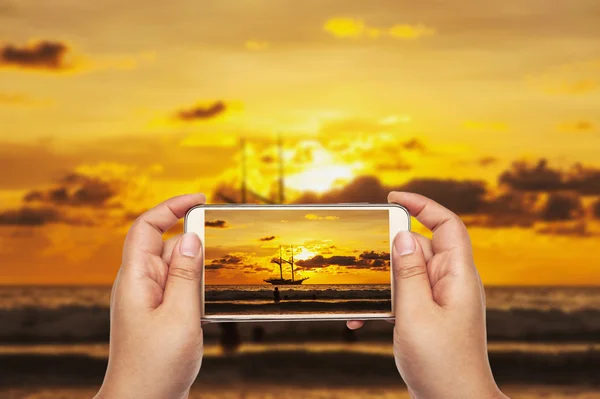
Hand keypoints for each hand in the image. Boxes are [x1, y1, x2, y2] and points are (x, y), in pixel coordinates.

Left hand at [95, 194, 205, 398]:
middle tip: (224, 238)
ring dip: (198, 264)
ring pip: (175, 267)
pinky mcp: (159, 313)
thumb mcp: (179, 316)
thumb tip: (190, 237)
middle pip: (165, 244)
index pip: (147, 227)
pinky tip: (212, 294)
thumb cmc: (155, 366)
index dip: (170, 207)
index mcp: (135, 279)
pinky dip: (196, 283)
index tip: (200, 198)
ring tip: (222, 273)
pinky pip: (178, 287)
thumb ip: (186, 275)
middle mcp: (139, 284)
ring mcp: (148, 299)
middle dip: (193, 237)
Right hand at [347, 192, 507, 398]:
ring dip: (383, 281)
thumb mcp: (416, 314)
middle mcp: (452, 282)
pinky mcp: (430, 314)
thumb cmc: (441, 363)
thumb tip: (404, 235)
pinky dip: (385, 301)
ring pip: (408, 272)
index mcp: (458, 276)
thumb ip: (408, 273)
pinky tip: (363, 318)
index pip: (447, 225)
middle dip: (389, 249)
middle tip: (361, 255)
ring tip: (359, 298)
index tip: (393, 197)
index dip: (423, 205)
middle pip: (420, 247)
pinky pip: (406, 295)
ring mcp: (441, 299)